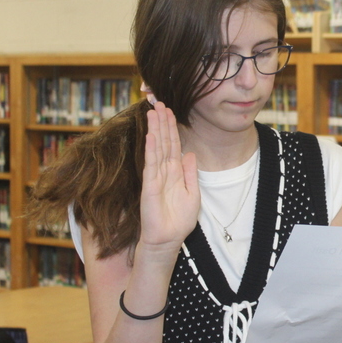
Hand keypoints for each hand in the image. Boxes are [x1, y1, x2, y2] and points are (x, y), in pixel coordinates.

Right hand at [139, 101, 199, 255]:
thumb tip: (190, 154)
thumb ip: (190, 173)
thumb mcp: (192, 193)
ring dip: (155, 130)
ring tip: (153, 111)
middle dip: (161, 122)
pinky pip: (151, 165)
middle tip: (159, 102)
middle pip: (163, 142)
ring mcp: (155, 178)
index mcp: (174, 172)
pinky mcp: (149, 187)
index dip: (171, 127)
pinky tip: (151, 136)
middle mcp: (163, 171)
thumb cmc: (179, 220)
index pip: (173, 145)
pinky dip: (151, 150)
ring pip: (156, 148)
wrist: (168, 240)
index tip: (168, 110)